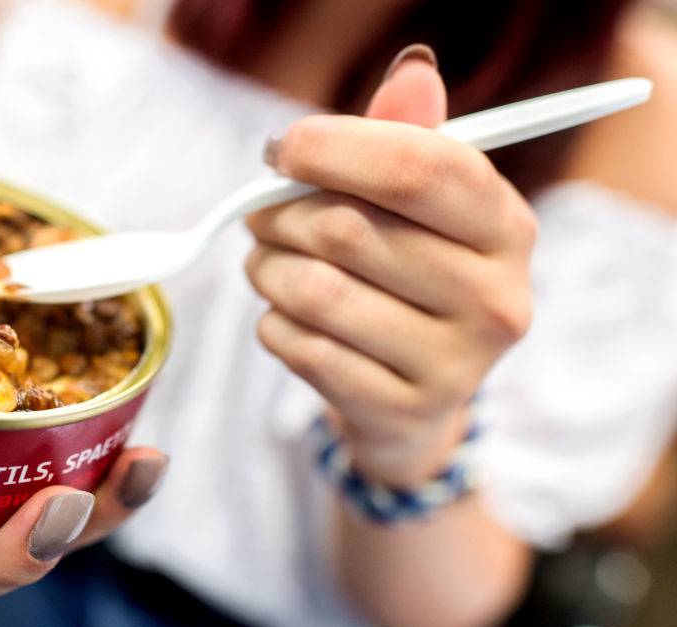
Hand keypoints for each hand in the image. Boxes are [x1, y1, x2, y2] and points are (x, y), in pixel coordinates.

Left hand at [246, 52, 535, 484]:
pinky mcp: (402, 412)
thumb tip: (412, 71)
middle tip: (260, 213)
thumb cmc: (407, 282)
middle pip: (348, 229)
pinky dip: (273, 323)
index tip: (282, 149)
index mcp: (507, 228)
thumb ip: (407, 142)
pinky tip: (287, 318)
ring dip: (265, 268)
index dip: (334, 148)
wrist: (412, 402)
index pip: (419, 168)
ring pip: (313, 291)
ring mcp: (455, 366)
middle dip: (279, 213)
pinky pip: (299, 347)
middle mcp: (496, 300)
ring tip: (266, 264)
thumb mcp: (418, 210)